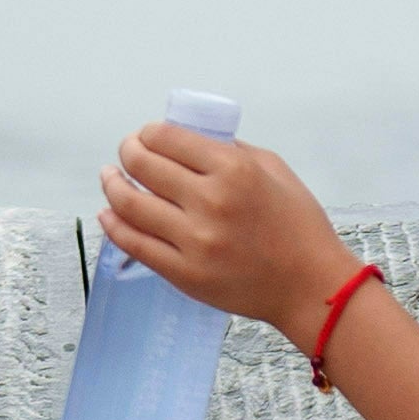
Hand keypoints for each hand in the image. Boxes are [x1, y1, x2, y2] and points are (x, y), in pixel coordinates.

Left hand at [100, 121, 350, 349]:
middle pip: (143, 165)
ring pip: (130, 204)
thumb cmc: (299, 228)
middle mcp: (210, 202)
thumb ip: (232, 150)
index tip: (145, 136)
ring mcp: (194, 241)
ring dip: (112, 185)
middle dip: (128, 152)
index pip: (167, 138)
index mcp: (233, 170)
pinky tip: (108, 214)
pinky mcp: (184, 273)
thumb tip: (191, 140)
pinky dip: (114, 225)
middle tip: (127, 153)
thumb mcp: (275, 170)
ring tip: (110, 177)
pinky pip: (135, 244)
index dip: (147, 133)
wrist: (310, 286)